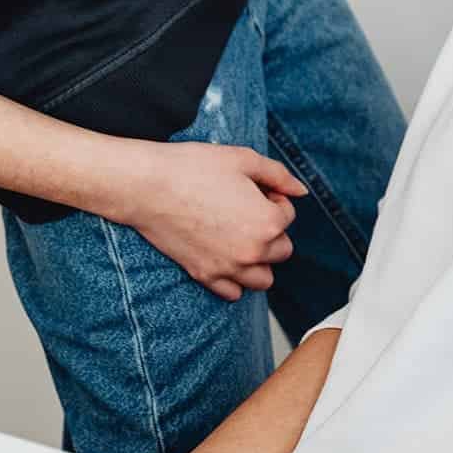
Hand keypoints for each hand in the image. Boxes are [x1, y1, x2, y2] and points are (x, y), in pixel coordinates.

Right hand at [115, 141, 306, 299]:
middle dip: (271, 230)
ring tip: (239, 235)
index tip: (253, 189)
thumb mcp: (245, 159)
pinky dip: (235, 280)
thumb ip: (280, 176)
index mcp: (268, 222)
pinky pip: (233, 293)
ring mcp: (228, 269)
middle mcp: (253, 252)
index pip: (288, 216)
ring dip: (259, 260)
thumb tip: (302, 190)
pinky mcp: (205, 276)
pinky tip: (224, 254)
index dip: (273, 198)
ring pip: (263, 279)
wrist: (150, 186)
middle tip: (246, 209)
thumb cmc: (196, 167)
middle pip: (282, 250)